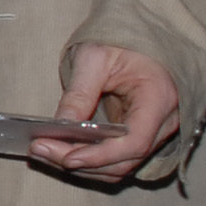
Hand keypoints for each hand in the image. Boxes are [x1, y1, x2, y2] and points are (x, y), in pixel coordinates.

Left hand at [39, 44, 182, 180]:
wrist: (141, 39)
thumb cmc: (122, 41)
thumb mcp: (95, 57)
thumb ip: (79, 93)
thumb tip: (58, 126)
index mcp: (159, 98)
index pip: (135, 142)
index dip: (101, 155)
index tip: (68, 157)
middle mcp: (164, 123)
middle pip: (125, 160)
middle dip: (82, 163)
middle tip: (40, 150)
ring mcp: (156, 133)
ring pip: (120, 166)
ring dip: (83, 166)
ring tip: (44, 151)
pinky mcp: (140, 136)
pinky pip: (117, 158)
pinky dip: (90, 160)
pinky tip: (60, 150)